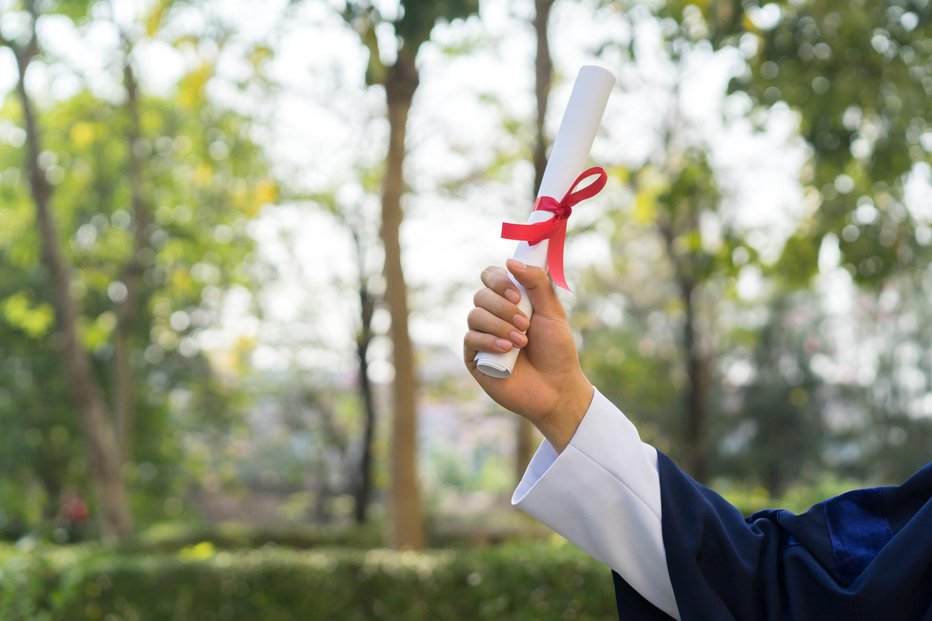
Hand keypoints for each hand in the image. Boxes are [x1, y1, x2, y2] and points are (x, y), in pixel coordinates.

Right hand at [463, 259, 593, 451]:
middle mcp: (493, 315)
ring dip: (499, 325)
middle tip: (525, 323)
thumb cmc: (557, 351)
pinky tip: (507, 350)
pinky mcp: (475, 357)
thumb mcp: (552, 312)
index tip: (516, 293)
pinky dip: (489, 340)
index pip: (491, 276)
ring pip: (474, 315)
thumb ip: (537, 283)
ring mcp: (482, 336)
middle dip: (503, 307)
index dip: (498, 279)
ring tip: (521, 341)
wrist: (557, 388)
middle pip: (481, 295)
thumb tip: (510, 262)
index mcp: (510, 301)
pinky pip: (471, 338)